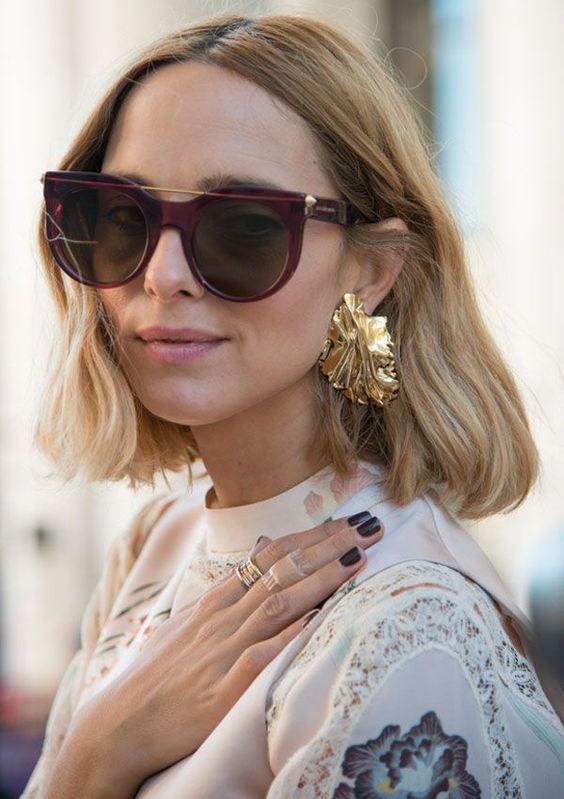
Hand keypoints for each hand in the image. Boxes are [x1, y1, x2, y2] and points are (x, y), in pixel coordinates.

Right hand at [74, 512, 383, 791]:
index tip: (347, 521)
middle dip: (329, 545)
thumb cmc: (160, 671)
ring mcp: (225, 650)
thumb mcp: (190, 620)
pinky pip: (261, 656)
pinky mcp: (225, 690)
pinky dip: (289, 635)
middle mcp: (224, 617)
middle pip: (284, 570)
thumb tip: (260, 551)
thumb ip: (228, 588)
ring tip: (358, 557)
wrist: (122, 721)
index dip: (313, 536)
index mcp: (217, 600)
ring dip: (322, 579)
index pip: (273, 555)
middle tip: (370, 525)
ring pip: (279, 603)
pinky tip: (317, 619)